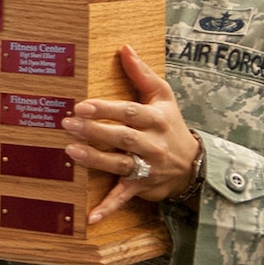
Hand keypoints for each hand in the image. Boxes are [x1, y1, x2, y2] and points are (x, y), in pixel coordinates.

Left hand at [62, 45, 201, 222]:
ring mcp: (148, 167)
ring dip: (95, 160)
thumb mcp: (163, 97)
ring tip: (71, 151)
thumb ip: (141, 73)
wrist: (195, 164)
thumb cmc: (171, 124)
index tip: (82, 105)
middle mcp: (153, 143)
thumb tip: (124, 47)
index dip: (106, 109)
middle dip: (95, 131)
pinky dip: (108, 209)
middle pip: (123, 137)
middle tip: (67, 123)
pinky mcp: (143, 187)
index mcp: (156, 119)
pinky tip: (90, 217)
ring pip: (120, 164)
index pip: (130, 112)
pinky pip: (124, 198)